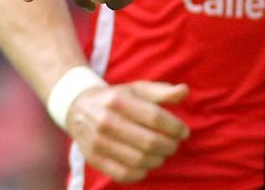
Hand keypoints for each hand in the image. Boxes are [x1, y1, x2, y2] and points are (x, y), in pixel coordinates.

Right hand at [67, 81, 190, 182]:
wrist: (79, 109)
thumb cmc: (118, 99)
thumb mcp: (138, 89)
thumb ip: (163, 91)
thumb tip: (185, 91)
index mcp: (119, 101)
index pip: (155, 117)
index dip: (175, 127)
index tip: (184, 132)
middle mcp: (106, 121)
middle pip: (148, 142)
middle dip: (169, 146)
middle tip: (175, 145)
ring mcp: (98, 142)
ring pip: (138, 160)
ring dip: (158, 160)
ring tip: (163, 154)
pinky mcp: (94, 159)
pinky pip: (123, 174)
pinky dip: (141, 173)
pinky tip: (147, 164)